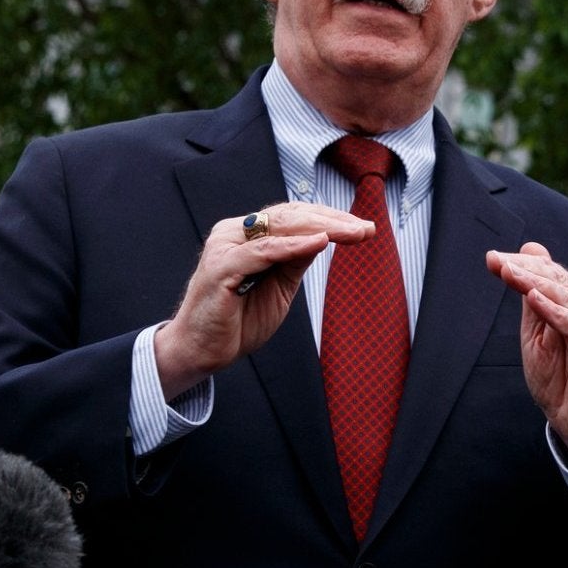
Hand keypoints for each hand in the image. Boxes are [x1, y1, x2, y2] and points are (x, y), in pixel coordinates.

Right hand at [155, 202, 373, 397]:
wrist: (201, 351)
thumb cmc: (238, 320)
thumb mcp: (279, 287)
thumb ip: (295, 261)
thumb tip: (325, 237)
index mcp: (247, 234)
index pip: (293, 216)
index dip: (330, 218)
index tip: (363, 229)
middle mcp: (234, 232)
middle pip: (291, 216)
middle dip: (333, 220)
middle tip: (366, 229)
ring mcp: (225, 246)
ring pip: (281, 227)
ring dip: (322, 228)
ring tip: (354, 233)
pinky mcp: (221, 266)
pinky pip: (263, 252)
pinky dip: (293, 246)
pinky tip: (321, 242)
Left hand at [485, 242, 567, 477]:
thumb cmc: (560, 380)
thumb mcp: (537, 335)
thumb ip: (533, 297)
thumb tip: (529, 249)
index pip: (552, 274)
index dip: (523, 264)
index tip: (492, 258)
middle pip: (559, 282)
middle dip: (526, 270)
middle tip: (497, 262)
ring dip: (537, 284)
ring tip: (511, 273)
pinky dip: (556, 313)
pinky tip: (536, 300)